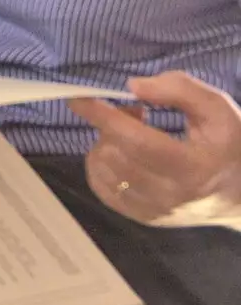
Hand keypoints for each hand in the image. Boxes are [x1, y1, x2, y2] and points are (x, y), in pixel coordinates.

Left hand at [69, 72, 240, 226]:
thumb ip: (180, 89)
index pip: (137, 140)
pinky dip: (101, 165)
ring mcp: (155, 211)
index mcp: (193, 167)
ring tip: (131, 135)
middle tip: (134, 112)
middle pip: (114, 153)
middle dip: (111, 123)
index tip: (78, 98)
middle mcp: (171, 195)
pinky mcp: (143, 218)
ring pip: (102, 170)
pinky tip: (122, 154)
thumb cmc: (229, 146)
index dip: (104, 117)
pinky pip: (101, 188)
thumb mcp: (217, 110)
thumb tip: (132, 87)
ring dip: (105, 143)